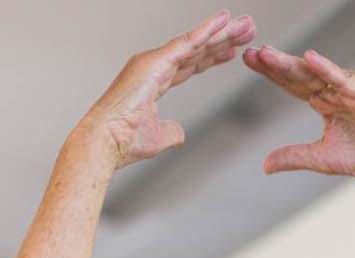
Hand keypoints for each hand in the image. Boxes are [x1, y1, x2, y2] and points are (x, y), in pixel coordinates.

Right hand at [78, 11, 256, 169]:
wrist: (107, 142)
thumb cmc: (125, 142)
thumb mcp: (159, 137)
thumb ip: (172, 132)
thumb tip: (179, 134)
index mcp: (154, 82)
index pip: (190, 66)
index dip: (213, 57)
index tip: (232, 51)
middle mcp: (154, 67)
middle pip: (198, 50)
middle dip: (224, 40)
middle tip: (247, 29)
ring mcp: (154, 61)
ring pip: (196, 43)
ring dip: (223, 32)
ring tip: (246, 24)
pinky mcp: (156, 61)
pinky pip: (188, 42)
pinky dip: (207, 29)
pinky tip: (224, 19)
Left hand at [243, 45, 354, 189]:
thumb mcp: (321, 158)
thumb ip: (293, 156)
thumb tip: (264, 166)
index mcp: (326, 102)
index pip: (292, 84)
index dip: (271, 73)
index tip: (248, 60)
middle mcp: (336, 90)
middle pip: (299, 74)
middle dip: (274, 63)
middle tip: (251, 51)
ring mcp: (351, 88)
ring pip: (316, 73)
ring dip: (291, 63)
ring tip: (268, 54)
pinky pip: (342, 78)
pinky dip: (326, 68)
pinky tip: (308, 58)